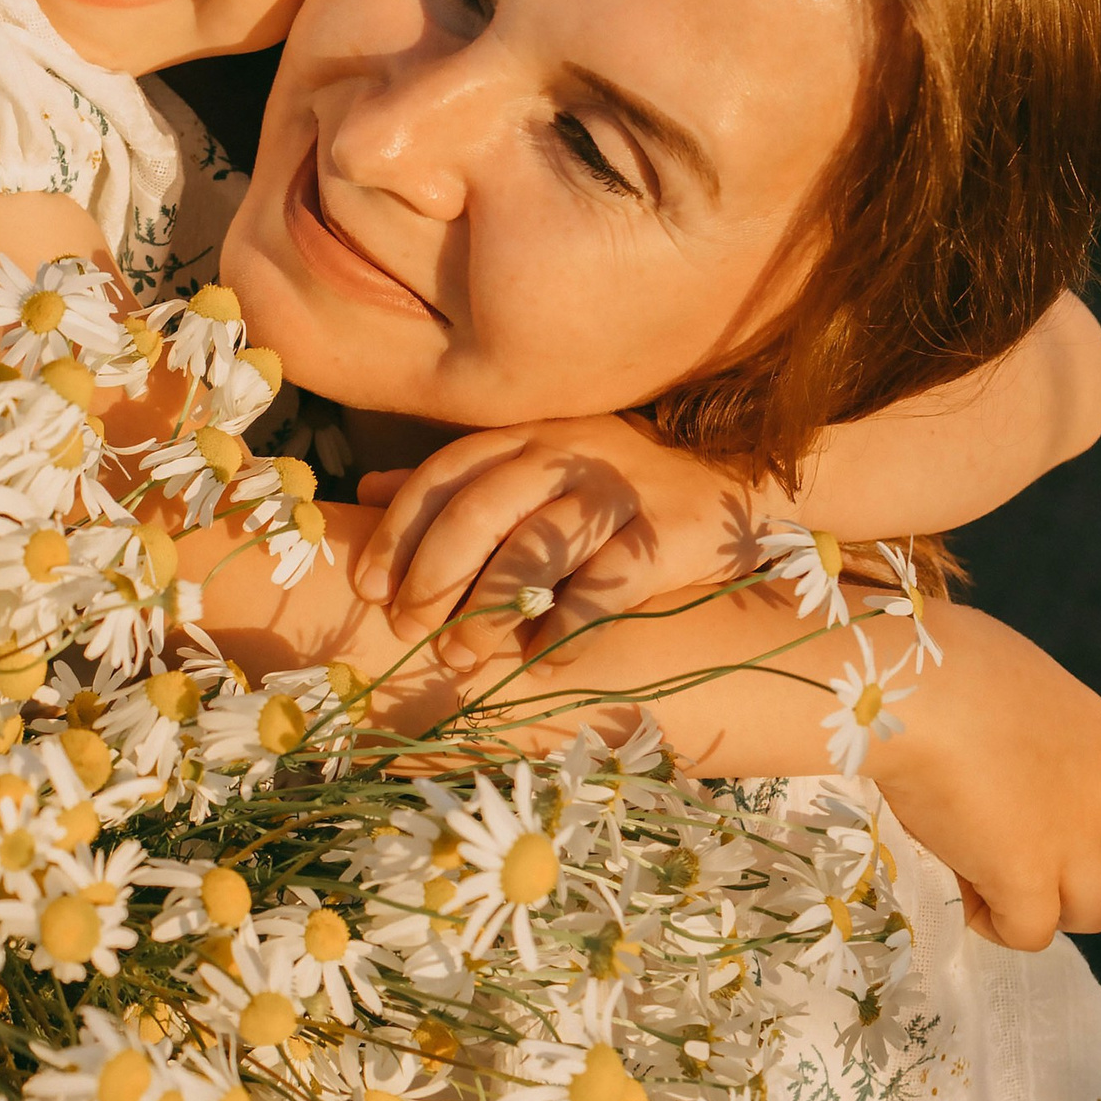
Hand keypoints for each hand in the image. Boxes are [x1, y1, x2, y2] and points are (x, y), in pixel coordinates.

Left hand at [348, 416, 761, 665]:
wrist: (733, 487)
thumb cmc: (613, 489)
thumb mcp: (534, 468)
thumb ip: (459, 481)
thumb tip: (368, 490)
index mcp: (526, 436)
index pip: (445, 474)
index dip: (400, 531)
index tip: (370, 589)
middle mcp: (567, 453)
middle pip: (483, 507)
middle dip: (436, 573)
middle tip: (410, 629)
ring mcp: (620, 490)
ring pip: (540, 544)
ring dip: (490, 608)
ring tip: (461, 658)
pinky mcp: (669, 534)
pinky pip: (609, 584)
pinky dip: (567, 628)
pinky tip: (542, 664)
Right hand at [867, 607, 1100, 948]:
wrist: (916, 689)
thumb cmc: (935, 658)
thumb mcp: (994, 672)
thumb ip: (1007, 711)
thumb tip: (972, 722)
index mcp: (1097, 736)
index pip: (1094, 796)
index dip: (1044, 809)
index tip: (987, 799)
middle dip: (1058, 863)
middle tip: (992, 847)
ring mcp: (1073, 840)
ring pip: (1093, 907)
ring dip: (1043, 905)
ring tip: (983, 888)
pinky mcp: (1031, 876)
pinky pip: (1031, 930)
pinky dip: (996, 923)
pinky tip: (959, 897)